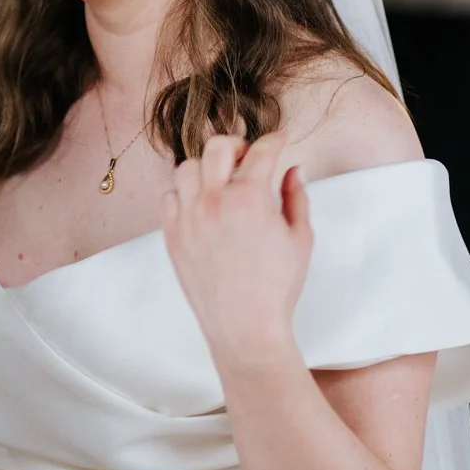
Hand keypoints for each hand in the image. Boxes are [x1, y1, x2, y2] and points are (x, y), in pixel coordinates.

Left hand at [160, 133, 312, 370]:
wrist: (245, 328)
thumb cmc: (275, 288)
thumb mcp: (300, 238)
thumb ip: (296, 196)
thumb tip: (293, 170)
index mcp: (249, 198)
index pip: (261, 152)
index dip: (274, 141)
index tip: (278, 141)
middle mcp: (214, 201)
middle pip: (217, 147)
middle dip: (237, 144)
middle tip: (248, 155)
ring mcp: (188, 217)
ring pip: (187, 167)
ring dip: (207, 166)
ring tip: (221, 179)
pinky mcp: (172, 235)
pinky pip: (169, 197)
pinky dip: (183, 192)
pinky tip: (200, 202)